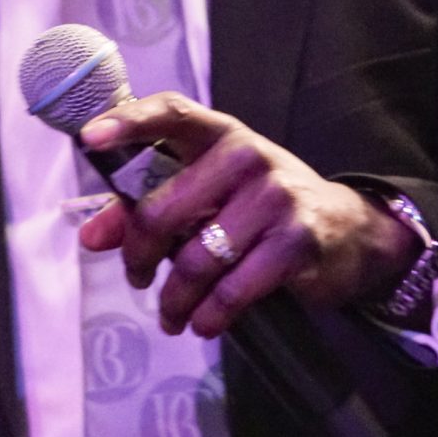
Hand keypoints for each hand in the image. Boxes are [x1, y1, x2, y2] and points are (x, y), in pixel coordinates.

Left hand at [74, 95, 418, 339]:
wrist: (349, 231)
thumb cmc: (261, 207)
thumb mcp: (209, 194)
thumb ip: (146, 207)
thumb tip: (89, 236)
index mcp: (219, 133)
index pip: (171, 113)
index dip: (128, 122)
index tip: (89, 138)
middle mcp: (247, 155)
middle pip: (162, 209)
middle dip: (139, 256)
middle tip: (137, 278)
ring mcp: (275, 196)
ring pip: (194, 259)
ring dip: (174, 299)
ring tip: (171, 315)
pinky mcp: (295, 242)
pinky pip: (231, 290)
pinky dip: (209, 316)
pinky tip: (204, 323)